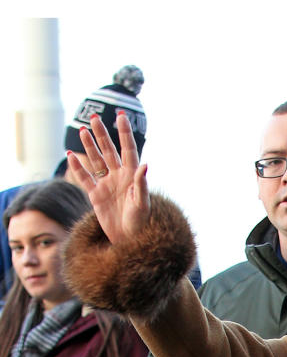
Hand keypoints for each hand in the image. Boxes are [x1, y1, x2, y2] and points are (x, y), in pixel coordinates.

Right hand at [65, 111, 148, 244]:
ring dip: (89, 147)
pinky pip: (84, 179)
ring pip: (96, 161)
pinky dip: (77, 168)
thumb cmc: (140, 224)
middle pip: (109, 151)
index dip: (124, 133)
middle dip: (102, 135)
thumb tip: (145, 164)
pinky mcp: (96, 196)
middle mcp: (119, 177)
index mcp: (131, 176)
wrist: (128, 241)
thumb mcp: (142, 204)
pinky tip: (71, 156)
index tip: (121, 116)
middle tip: (94, 117)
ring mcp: (106, 185)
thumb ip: (141, 184)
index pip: (128, 150)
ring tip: (82, 131)